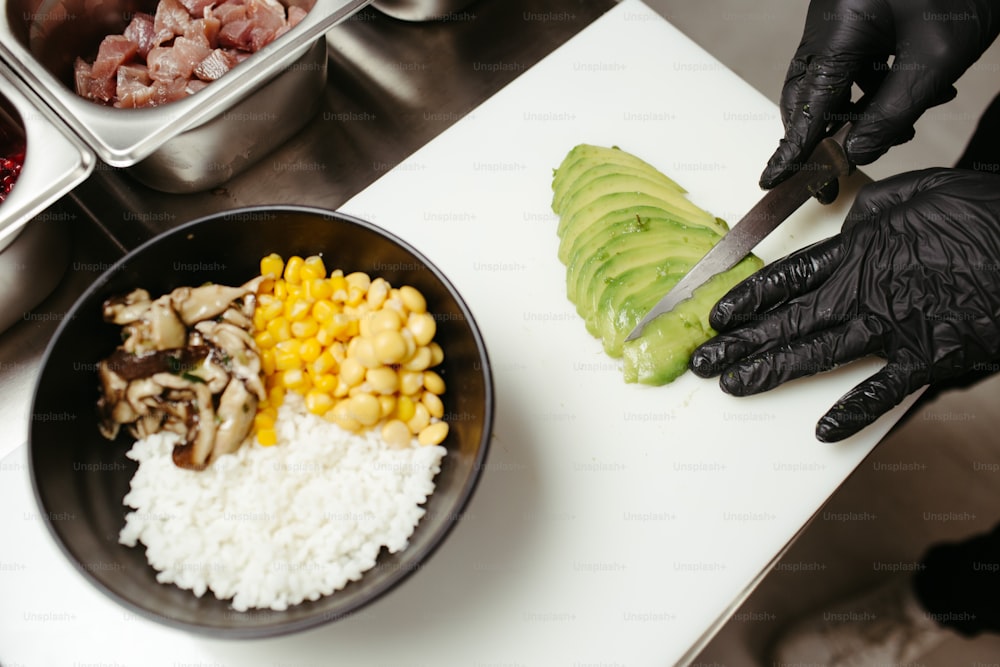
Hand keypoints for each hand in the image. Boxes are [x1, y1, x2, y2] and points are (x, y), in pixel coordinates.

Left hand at [689, 169, 999, 441]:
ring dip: (771, 371)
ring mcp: (891, 326)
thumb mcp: (916, 195)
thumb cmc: (981, 211)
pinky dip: (855, 411)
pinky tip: (823, 431)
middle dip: (740, 343)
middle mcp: (862, 291)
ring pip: (815, 353)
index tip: (716, 316)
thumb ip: (873, 215)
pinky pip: (883, 390)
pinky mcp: (927, 355)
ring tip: (732, 387)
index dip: (747, 299)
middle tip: (702, 362)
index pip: (784, 279)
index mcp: (857, 251)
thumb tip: (851, 224)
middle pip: (786, 321)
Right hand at [762, 0, 999, 201]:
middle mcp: (829, 21)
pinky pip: (853, 63)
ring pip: (832, 80)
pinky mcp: (858, 15)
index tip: (773, 180)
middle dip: (821, 137)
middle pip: (807, 92)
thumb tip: (857, 152)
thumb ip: (893, 112)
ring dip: (858, 113)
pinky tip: (915, 95)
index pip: (807, 103)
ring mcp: (841, 16)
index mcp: (839, 27)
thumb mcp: (936, 58)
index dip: (792, 148)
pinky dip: (874, 88)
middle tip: (833, 175)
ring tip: (900, 130)